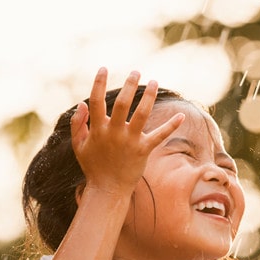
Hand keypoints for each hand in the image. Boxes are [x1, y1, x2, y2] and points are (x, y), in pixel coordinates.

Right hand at [70, 68, 182, 196]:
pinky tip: (181, 115)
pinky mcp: (144, 150)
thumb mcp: (79, 146)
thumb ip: (78, 124)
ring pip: (142, 114)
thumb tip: (82, 104)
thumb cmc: (93, 167)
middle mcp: (115, 133)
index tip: (103, 68)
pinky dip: (171, 126)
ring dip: (149, 97)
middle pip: (123, 104)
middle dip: (129, 85)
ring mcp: (130, 141)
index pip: (96, 101)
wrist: (108, 189)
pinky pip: (159, 136)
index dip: (99, 83)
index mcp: (98, 130)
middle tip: (136, 71)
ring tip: (154, 82)